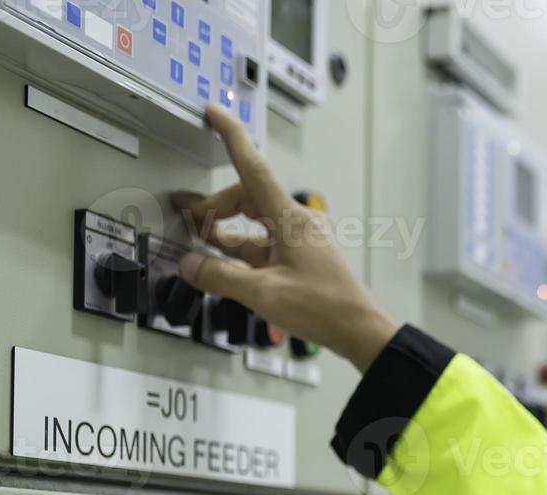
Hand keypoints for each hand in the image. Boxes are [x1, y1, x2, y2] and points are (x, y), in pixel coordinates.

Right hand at [170, 103, 399, 370]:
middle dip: (214, 206)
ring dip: (224, 230)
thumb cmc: (325, 308)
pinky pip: (263, 245)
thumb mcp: (264, 293)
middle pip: (246, 198)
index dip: (232, 136)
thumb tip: (191, 265)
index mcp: (290, 219)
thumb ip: (221, 277)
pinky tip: (221, 265)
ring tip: (196, 238)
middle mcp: (297, 222)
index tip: (216, 112)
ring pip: (253, 224)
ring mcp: (301, 240)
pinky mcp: (302, 258)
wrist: (361, 331)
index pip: (253, 167)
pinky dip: (240, 251)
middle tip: (185, 214)